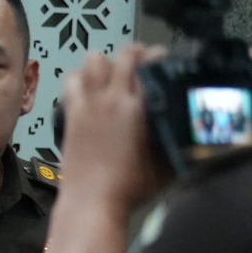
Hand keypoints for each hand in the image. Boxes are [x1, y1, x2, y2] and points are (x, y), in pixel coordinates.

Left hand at [59, 43, 171, 210]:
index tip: (163, 61)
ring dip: (105, 62)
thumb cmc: (132, 186)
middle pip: (124, 54)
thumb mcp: (167, 163)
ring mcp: (89, 104)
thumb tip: (180, 125)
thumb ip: (174, 137)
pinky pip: (71, 81)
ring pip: (94, 60)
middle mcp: (114, 98)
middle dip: (135, 52)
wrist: (92, 200)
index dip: (160, 57)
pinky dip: (79, 77)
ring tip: (111, 72)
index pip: (153, 63)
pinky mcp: (71, 113)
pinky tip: (86, 87)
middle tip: (140, 61)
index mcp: (142, 107)